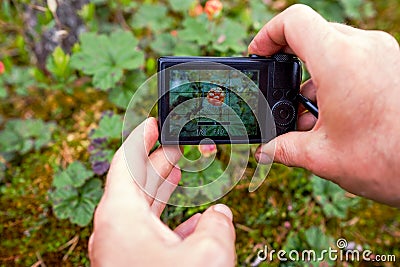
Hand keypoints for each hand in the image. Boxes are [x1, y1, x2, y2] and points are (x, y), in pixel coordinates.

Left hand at [89, 118, 235, 265]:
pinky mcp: (130, 262)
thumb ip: (218, 225)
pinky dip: (167, 219)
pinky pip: (147, 231)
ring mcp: (120, 248)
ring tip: (177, 170)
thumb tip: (220, 214)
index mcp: (120, 217)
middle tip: (175, 146)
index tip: (151, 123)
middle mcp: (114, 230)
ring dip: (161, 186)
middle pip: (134, 183)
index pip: (126, 162)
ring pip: (141, 207)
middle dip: (157, 161)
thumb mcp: (207, 254)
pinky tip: (190, 220)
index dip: (139, 138)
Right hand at [249, 4, 399, 205]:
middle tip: (281, 92)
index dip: (268, 34)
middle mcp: (364, 48)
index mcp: (340, 62)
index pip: (294, 22)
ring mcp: (382, 52)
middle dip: (289, 63)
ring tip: (309, 117)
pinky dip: (335, 78)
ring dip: (313, 78)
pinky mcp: (392, 62)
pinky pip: (354, 57)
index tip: (259, 54)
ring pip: (333, 48)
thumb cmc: (389, 160)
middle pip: (312, 34)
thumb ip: (284, 149)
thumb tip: (265, 151)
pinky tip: (332, 115)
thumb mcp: (323, 156)